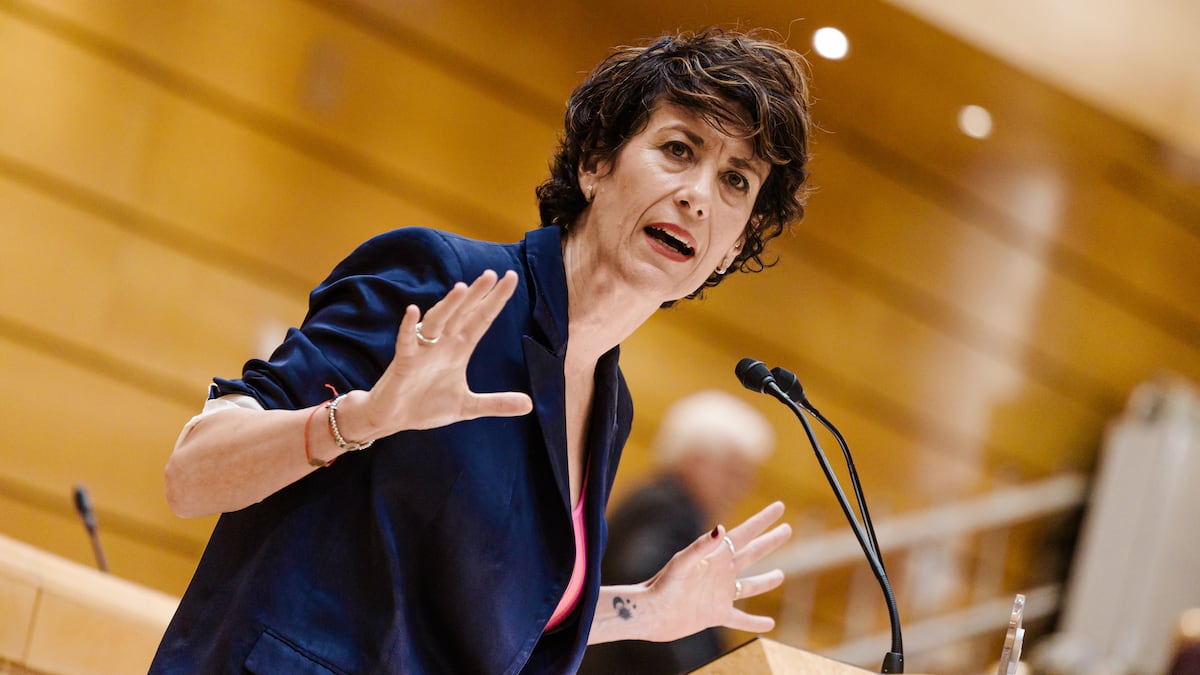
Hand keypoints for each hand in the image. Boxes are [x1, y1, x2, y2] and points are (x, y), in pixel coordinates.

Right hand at [351, 269, 533, 438]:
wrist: (394, 418)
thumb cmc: (427, 405)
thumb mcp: (468, 406)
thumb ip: (496, 403)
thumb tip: (530, 405)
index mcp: (459, 349)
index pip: (482, 319)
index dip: (495, 300)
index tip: (511, 277)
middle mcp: (442, 343)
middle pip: (463, 313)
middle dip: (477, 294)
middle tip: (493, 274)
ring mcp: (423, 350)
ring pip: (437, 321)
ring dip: (448, 305)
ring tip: (462, 287)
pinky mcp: (404, 362)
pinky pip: (406, 341)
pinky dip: (408, 327)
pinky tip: (413, 312)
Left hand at [641, 501, 791, 640]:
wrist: (648, 614)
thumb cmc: (661, 586)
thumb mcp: (681, 564)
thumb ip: (700, 546)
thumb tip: (719, 527)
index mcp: (714, 556)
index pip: (744, 534)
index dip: (762, 520)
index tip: (780, 507)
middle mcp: (719, 572)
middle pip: (751, 553)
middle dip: (770, 541)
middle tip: (787, 528)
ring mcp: (718, 594)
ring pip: (749, 586)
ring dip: (765, 581)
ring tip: (780, 574)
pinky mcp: (715, 615)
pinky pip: (741, 618)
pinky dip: (755, 622)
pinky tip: (769, 624)